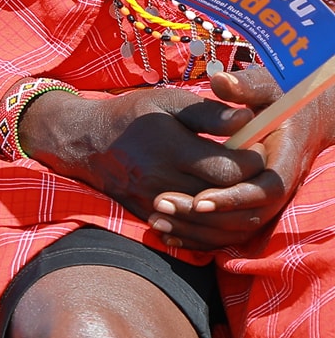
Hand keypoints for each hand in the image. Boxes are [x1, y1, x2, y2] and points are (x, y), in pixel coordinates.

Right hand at [19, 84, 265, 244]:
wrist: (83, 141)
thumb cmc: (131, 117)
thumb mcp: (167, 102)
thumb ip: (208, 112)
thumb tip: (248, 120)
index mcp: (170, 148)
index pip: (229, 170)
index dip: (253, 163)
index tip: (255, 149)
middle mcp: (160, 180)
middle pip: (223, 200)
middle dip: (248, 188)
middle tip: (253, 170)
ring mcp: (152, 203)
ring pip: (209, 224)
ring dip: (233, 212)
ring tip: (240, 190)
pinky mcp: (148, 216)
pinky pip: (189, 235)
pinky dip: (211, 229)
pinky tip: (218, 212)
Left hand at [150, 66, 334, 247]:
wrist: (297, 116)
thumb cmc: (275, 97)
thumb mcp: (264, 86)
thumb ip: (244, 86)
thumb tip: (222, 81)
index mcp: (285, 157)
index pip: (267, 189)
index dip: (235, 197)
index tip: (199, 199)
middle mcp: (280, 184)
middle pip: (250, 216)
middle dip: (208, 217)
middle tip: (163, 205)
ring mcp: (266, 200)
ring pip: (238, 230)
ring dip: (198, 229)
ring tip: (157, 219)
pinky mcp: (250, 207)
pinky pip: (228, 233)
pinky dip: (199, 237)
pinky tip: (166, 233)